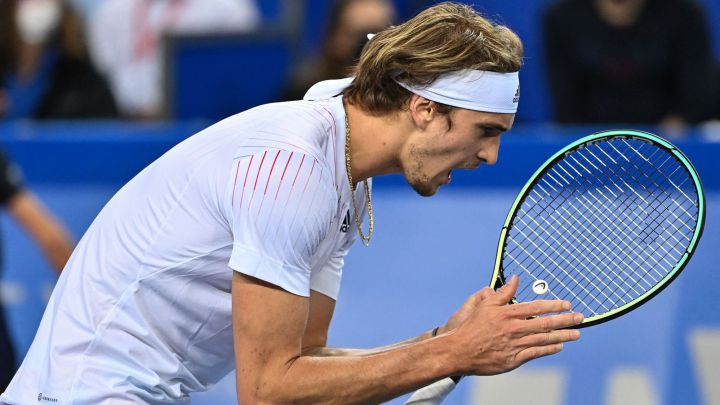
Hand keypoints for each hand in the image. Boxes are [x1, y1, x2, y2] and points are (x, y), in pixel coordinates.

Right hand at [448, 275, 582, 375]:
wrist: (460, 351)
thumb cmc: (472, 327)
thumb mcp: (486, 305)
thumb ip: (504, 293)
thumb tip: (515, 279)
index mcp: (508, 313)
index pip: (537, 307)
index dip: (554, 305)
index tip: (567, 304)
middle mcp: (514, 328)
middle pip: (546, 323)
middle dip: (566, 320)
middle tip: (580, 317)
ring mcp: (515, 345)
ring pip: (545, 339)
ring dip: (563, 336)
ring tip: (576, 333)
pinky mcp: (514, 359)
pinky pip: (537, 353)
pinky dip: (550, 349)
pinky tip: (559, 346)